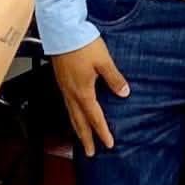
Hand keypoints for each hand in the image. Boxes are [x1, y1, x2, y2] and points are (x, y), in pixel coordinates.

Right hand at [51, 39, 128, 155]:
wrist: (61, 31)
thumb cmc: (82, 45)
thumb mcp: (104, 61)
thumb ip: (114, 78)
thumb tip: (124, 93)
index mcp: (83, 92)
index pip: (95, 117)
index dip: (102, 132)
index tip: (108, 144)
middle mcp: (71, 93)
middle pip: (79, 122)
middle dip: (85, 138)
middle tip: (90, 153)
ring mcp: (64, 88)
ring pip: (71, 114)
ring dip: (77, 128)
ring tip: (81, 139)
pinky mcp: (60, 80)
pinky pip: (66, 104)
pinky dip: (71, 115)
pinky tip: (74, 113)